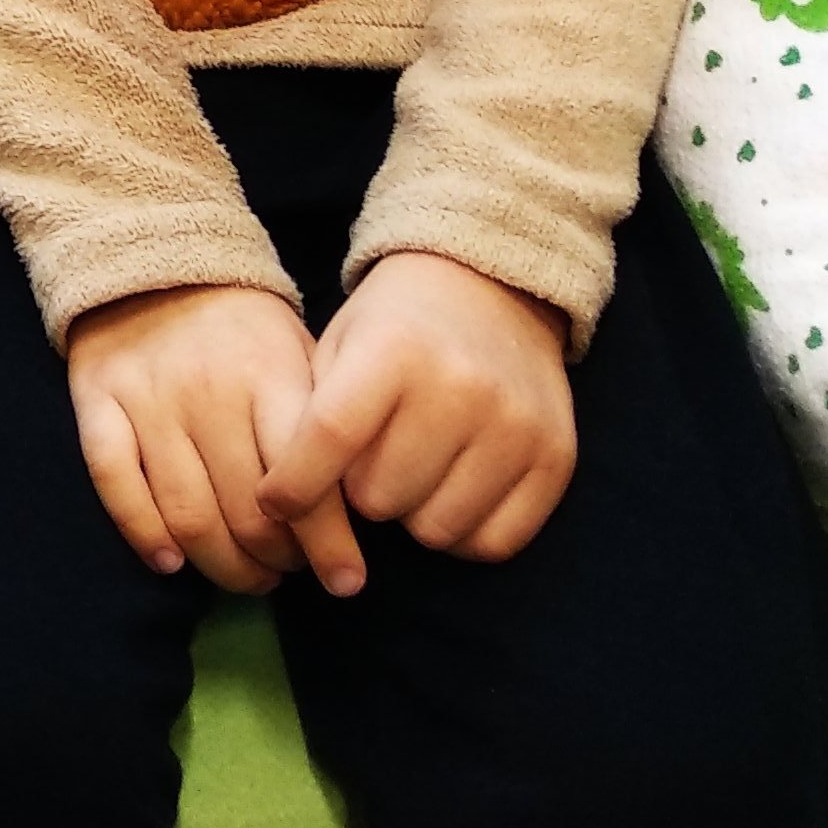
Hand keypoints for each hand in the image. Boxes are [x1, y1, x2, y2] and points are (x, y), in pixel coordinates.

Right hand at [66, 282, 361, 597]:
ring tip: (245, 575)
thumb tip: (353, 509)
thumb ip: (318, 424)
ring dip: (222, 565)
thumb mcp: (299, 355)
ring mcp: (149, 400)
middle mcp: (208, 392)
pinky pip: (116, 485)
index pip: (305, 478)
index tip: (346, 581)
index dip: (329, 544)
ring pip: (186, 514)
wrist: (154, 260)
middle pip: (246, 513)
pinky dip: (144, 534)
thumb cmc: (244, 327)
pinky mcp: (98, 403)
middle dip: (276, 563)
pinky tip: (170, 561)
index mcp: (268, 376)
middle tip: (288, 572)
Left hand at [259, 252, 575, 580]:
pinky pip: (495, 543)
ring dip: (411, 515)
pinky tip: (451, 493)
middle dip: (360, 492)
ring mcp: (514, 424)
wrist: (490, 285)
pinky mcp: (555, 457)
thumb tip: (285, 507)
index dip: (294, 483)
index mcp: (392, 349)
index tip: (273, 503)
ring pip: (436, 531)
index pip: (331, 436)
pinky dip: (464, 534)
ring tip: (411, 472)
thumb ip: (312, 415)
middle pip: (380, 497)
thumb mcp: (341, 343)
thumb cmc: (395, 325)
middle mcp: (460, 386)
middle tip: (368, 463)